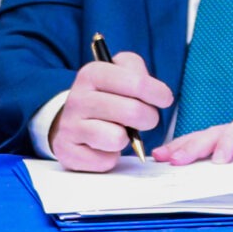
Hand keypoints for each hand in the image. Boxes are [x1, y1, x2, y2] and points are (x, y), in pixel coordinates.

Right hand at [48, 51, 173, 171]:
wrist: (71, 119)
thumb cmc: (105, 96)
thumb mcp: (120, 71)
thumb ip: (138, 71)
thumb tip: (156, 94)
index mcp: (92, 74)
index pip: (137, 83)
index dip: (159, 93)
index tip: (164, 99)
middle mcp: (77, 98)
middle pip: (133, 112)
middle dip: (149, 118)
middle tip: (144, 118)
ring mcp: (70, 126)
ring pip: (117, 138)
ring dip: (127, 139)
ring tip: (119, 131)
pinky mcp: (68, 152)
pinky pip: (106, 160)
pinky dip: (112, 156)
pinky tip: (104, 146)